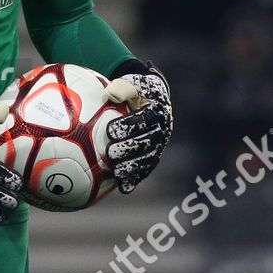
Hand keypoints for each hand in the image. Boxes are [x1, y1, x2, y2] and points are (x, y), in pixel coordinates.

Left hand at [103, 63, 172, 193]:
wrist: (151, 101)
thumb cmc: (136, 91)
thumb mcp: (132, 84)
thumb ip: (123, 87)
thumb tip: (111, 92)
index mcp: (157, 111)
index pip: (144, 119)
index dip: (128, 126)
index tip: (110, 130)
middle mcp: (162, 130)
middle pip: (147, 142)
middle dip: (128, 148)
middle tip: (110, 152)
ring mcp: (159, 146)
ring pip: (148, 159)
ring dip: (133, 167)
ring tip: (116, 172)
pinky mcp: (153, 157)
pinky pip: (146, 170)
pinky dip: (135, 179)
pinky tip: (123, 188)